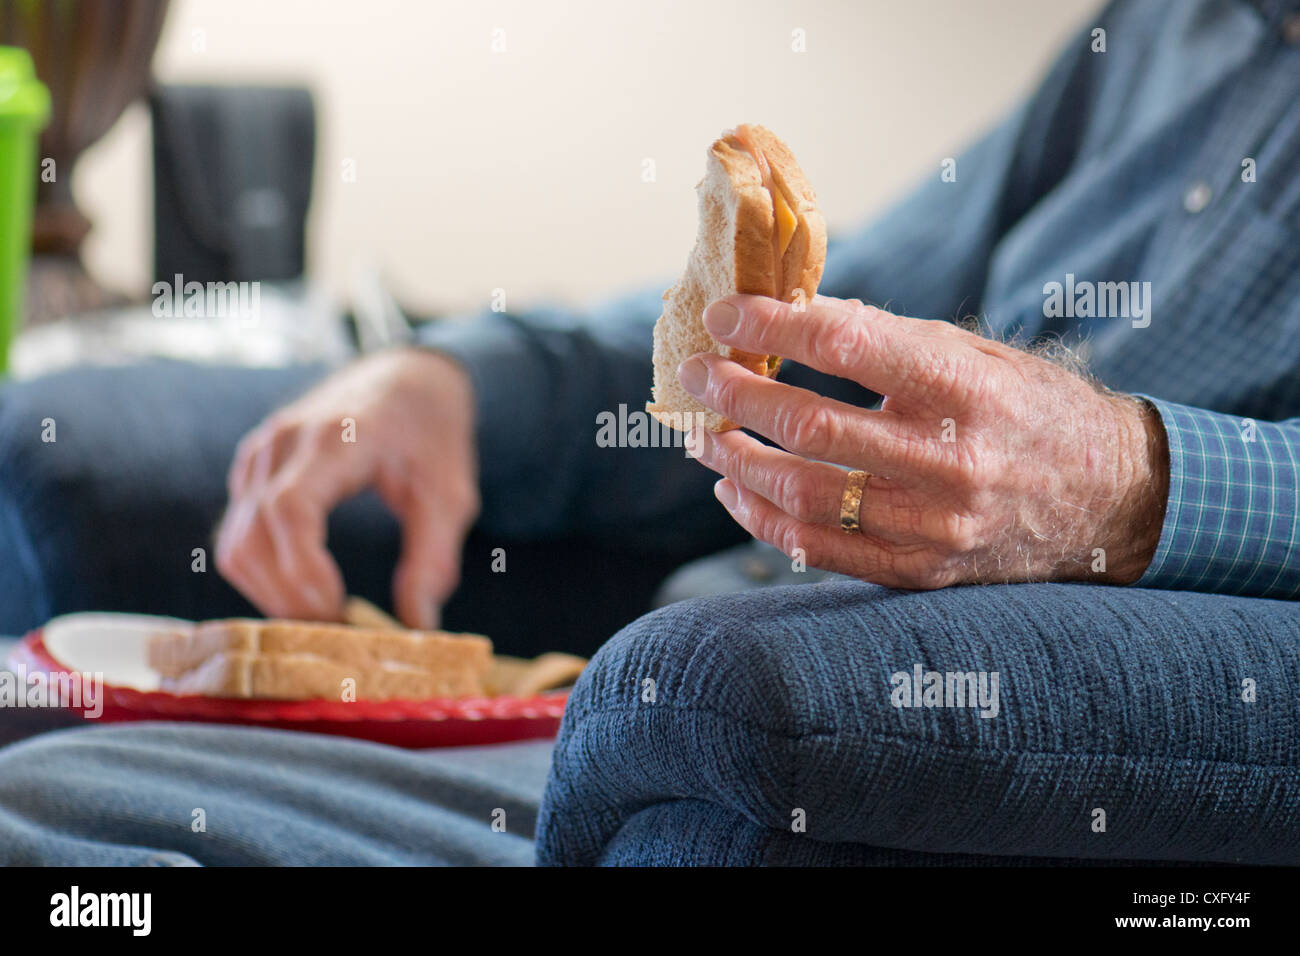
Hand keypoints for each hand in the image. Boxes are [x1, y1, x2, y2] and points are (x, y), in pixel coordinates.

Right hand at [215, 349, 478, 626]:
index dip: (302, 568)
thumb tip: (417, 626)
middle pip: (251, 536)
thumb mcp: (450, 491)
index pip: (288, 508)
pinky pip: (236, 537)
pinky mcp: (251, 474)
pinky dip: (263, 576)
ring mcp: (258, 457)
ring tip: (326, 620)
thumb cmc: (430, 432)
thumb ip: (434, 556)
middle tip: (338, 634)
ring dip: (271, 594)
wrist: (405, 378)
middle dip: (288, 598)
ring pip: (234, 544)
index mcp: (333, 438)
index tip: (338, 609)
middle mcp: (281, 444)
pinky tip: (306, 595)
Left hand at [678, 294, 1168, 587]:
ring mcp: (933, 526)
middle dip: (735, 395)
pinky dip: (761, 519)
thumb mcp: (976, 355)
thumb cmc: (1033, 411)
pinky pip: (817, 550)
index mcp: (966, 388)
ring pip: (801, 494)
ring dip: (735, 460)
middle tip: (696, 375)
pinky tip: (734, 489)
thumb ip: (888, 339)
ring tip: (703, 434)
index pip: (846, 345)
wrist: (1111, 500)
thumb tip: (791, 315)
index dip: (771, 326)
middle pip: (809, 425)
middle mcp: (950, 461)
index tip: (725, 315)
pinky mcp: (920, 571)